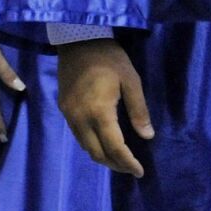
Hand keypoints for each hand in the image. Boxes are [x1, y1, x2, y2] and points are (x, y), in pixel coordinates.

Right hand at [56, 38, 152, 176]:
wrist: (78, 40)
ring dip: (102, 157)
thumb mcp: (131, 80)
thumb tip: (147, 136)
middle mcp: (81, 119)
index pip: (115, 148)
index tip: (140, 171)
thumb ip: (139, 110)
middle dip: (115, 164)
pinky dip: (92, 145)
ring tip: (119, 158)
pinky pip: (78, 136)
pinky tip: (103, 141)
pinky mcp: (64, 110)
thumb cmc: (109, 58)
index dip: (128, 163)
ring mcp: (69, 115)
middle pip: (97, 154)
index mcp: (99, 112)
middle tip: (131, 167)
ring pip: (85, 148)